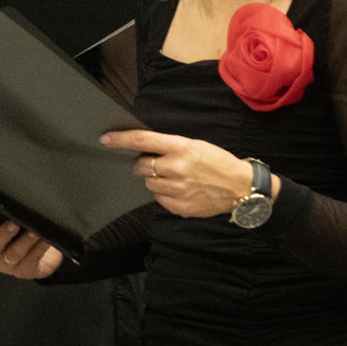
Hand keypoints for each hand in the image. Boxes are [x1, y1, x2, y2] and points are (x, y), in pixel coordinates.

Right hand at [0, 210, 64, 278]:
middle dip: (3, 234)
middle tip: (13, 225)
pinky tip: (44, 242)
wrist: (46, 257)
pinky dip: (38, 250)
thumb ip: (11, 215)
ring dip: (24, 242)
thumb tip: (14, 200)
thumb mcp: (18, 223)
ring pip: (13, 254)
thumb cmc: (27, 236)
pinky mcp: (25, 272)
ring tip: (34, 233)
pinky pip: (31, 261)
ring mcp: (9, 264)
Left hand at [102, 129, 268, 219]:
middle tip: (160, 164)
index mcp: (180, 147)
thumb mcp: (195, 145)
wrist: (240, 187)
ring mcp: (177, 189)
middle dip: (145, 164)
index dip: (121, 139)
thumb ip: (170, 147)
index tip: (106, 139)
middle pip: (141, 166)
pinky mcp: (179, 206)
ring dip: (156, 180)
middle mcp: (176, 167)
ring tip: (177, 178)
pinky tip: (182, 191)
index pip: (143, 140)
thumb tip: (144, 150)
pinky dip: (165, 194)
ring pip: (149, 183)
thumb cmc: (217, 162)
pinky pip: (159, 199)